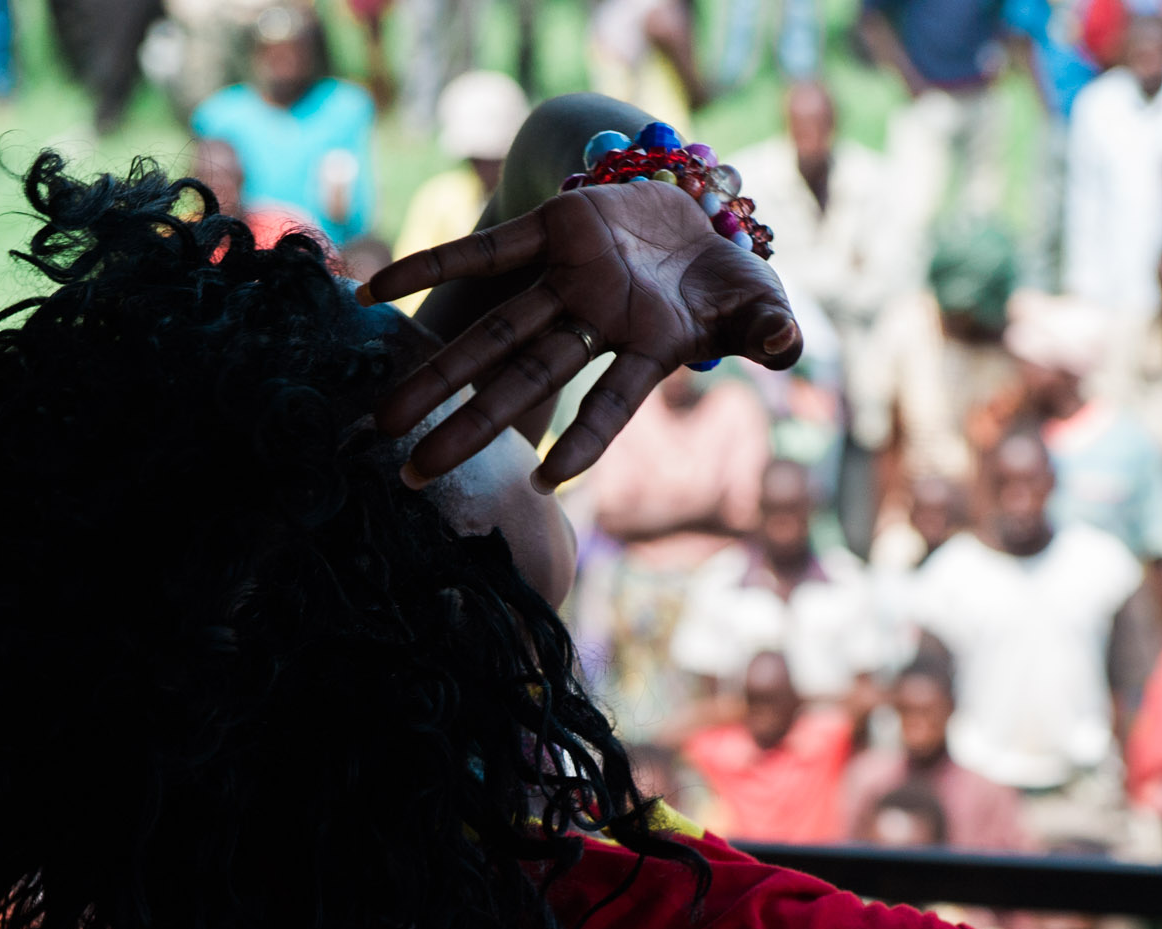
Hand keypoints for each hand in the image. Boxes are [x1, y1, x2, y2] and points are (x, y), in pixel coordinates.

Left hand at [365, 183, 802, 488]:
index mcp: (648, 348)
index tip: (544, 482)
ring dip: (437, 373)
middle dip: (470, 428)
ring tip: (381, 419)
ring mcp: (567, 280)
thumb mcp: (760, 302)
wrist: (695, 214)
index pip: (612, 403)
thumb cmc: (729, 281)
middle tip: (410, 475)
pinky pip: (484, 251)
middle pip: (525, 380)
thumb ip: (768, 330)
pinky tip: (373, 290)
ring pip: (495, 332)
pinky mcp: (551, 230)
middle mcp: (596, 324)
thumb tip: (787, 346)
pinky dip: (430, 263)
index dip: (585, 438)